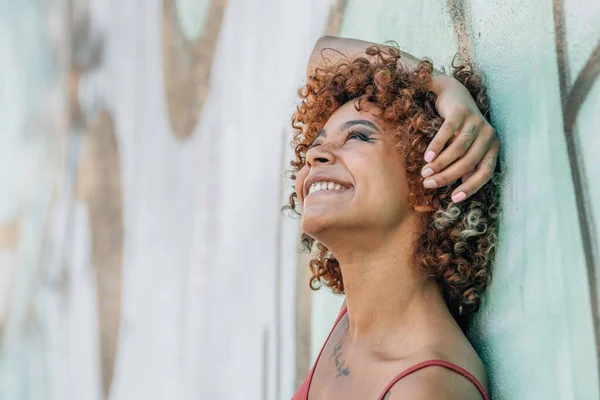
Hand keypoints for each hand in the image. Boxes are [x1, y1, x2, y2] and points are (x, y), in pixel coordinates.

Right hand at [421, 79, 499, 202]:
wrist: (454, 94)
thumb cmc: (460, 128)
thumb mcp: (468, 148)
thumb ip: (467, 166)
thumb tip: (461, 190)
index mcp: (493, 147)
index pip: (486, 172)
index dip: (471, 187)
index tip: (453, 198)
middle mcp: (489, 134)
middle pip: (468, 162)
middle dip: (447, 176)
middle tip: (428, 184)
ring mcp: (476, 121)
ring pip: (458, 149)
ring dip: (439, 164)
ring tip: (424, 173)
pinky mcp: (462, 111)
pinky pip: (448, 132)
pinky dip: (437, 146)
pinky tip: (427, 157)